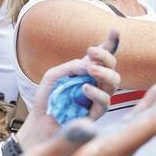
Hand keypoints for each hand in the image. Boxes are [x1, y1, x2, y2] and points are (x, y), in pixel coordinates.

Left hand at [18, 30, 121, 151]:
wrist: (40, 124)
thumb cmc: (48, 99)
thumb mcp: (54, 75)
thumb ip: (70, 67)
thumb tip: (88, 64)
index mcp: (88, 71)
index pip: (104, 56)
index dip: (111, 43)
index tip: (115, 30)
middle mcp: (98, 82)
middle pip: (112, 66)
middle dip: (105, 56)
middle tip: (91, 51)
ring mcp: (100, 97)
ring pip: (115, 81)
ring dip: (104, 72)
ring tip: (91, 69)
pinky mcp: (98, 112)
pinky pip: (105, 100)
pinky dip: (95, 92)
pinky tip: (84, 89)